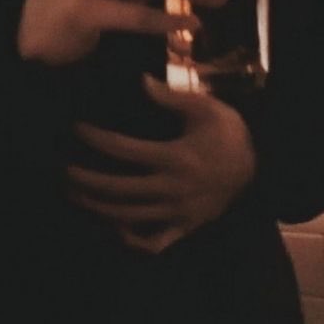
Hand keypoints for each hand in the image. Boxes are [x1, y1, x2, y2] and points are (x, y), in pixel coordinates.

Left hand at [67, 74, 255, 253]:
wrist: (263, 166)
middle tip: (61, 169)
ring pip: (129, 218)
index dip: (96, 140)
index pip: (125, 151)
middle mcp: (172, 190)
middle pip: (119, 191)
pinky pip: (154, 242)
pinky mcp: (185, 228)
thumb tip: (140, 81)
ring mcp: (178, 214)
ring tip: (73, 194)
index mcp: (176, 158)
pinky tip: (113, 227)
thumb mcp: (206, 107)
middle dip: (85, 181)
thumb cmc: (230, 132)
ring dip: (96, 208)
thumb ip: (171, 97)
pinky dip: (131, 239)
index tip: (75, 128)